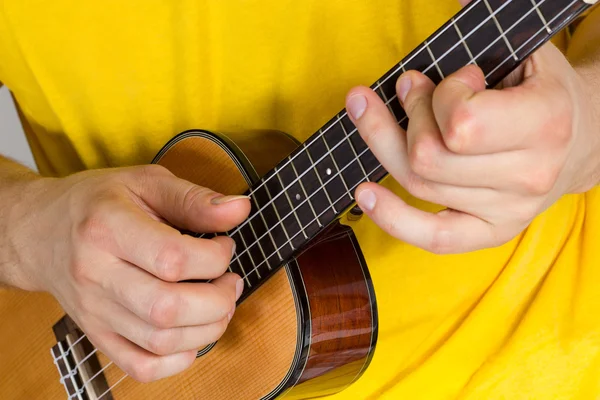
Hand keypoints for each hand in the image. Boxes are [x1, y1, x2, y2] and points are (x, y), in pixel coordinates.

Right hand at [8, 165, 249, 380]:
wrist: (40, 232)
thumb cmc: (98, 203)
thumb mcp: (146, 183)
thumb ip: (194, 198)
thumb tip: (240, 210)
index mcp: (107, 227)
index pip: (172, 258)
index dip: (215, 257)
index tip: (224, 247)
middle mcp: (96, 273)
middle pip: (167, 308)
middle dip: (218, 300)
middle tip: (230, 282)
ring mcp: (94, 311)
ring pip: (159, 341)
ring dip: (208, 329)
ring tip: (219, 304)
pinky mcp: (97, 334)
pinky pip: (141, 367)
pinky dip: (178, 359)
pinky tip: (193, 334)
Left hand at [346, 42, 599, 253]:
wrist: (582, 142)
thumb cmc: (544, 93)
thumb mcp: (528, 53)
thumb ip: (486, 32)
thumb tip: (454, 3)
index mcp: (544, 124)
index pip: (460, 123)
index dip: (441, 95)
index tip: (456, 79)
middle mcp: (527, 176)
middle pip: (428, 158)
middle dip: (406, 116)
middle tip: (409, 90)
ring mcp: (507, 210)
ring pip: (419, 185)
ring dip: (386, 144)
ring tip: (379, 115)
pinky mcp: (489, 233)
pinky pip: (433, 238)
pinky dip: (393, 219)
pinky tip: (364, 194)